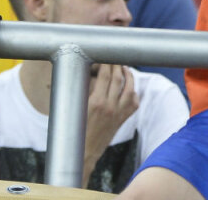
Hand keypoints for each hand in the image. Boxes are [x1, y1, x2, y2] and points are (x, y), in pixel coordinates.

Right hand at [83, 65, 138, 182]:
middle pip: (118, 79)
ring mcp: (119, 113)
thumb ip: (84, 90)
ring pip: (130, 89)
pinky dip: (134, 94)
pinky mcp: (122, 120)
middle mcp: (110, 106)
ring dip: (129, 76)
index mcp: (96, 102)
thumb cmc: (74, 130)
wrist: (83, 152)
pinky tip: (130, 88)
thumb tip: (89, 73)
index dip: (106, 63)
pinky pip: (134, 104)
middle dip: (117, 65)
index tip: (105, 55)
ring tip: (125, 68)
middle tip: (114, 57)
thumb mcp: (76, 107)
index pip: (105, 75)